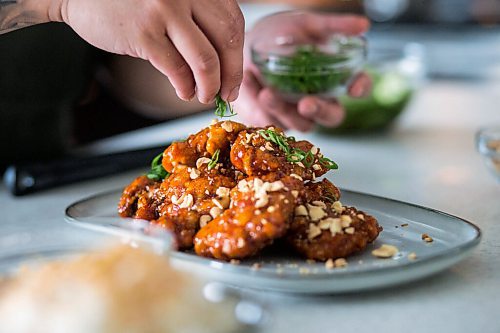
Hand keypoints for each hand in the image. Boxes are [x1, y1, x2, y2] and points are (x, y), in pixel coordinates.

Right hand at [58, 0, 244, 103]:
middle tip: (225, 94)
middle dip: (230, 76)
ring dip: (209, 86)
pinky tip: (184, 92)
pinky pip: (177, 69)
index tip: (234, 79)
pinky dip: (185, 87)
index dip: (237, 57)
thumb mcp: (174, 0)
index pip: (234, 23)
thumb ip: (198, 20)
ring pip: (205, 60)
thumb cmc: (132, 1)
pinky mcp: (144, 32)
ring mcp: (165, 11)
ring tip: (203, 96)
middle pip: (226, 42)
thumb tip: (226, 66)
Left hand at [234, 12, 370, 130]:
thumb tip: (364, 25)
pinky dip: (257, 104)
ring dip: (282, 110)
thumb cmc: (283, 34)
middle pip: (332, 116)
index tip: (355, 88)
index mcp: (335, 78)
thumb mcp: (307, 25)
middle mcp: (320, 100)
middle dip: (319, 111)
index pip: (358, 87)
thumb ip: (334, 26)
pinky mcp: (273, 119)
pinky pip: (269, 119)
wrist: (247, 43)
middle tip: (306, 104)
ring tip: (267, 93)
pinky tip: (249, 83)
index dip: (360, 88)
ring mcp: (297, 113)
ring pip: (300, 123)